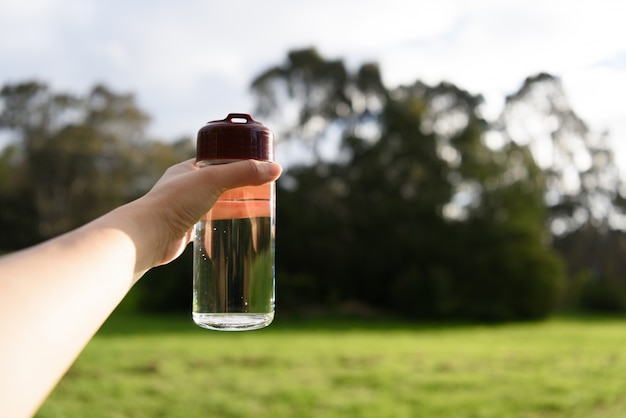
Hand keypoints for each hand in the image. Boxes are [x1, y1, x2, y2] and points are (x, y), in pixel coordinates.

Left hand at [118, 158, 281, 274]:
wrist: (148, 235)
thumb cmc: (174, 202)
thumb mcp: (213, 180)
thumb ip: (243, 173)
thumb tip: (276, 169)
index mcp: (189, 169)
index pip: (219, 159)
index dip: (239, 160)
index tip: (259, 165)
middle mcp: (187, 187)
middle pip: (222, 183)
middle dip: (243, 185)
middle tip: (266, 188)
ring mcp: (187, 208)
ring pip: (219, 203)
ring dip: (239, 204)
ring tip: (262, 207)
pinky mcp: (188, 229)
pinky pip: (213, 223)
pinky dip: (228, 222)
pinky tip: (242, 225)